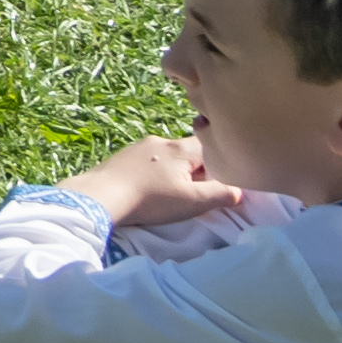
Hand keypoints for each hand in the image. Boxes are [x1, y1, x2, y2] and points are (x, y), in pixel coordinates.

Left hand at [69, 133, 244, 236]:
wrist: (101, 195)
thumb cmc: (152, 199)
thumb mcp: (194, 201)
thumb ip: (222, 194)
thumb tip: (240, 190)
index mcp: (181, 148)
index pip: (211, 147)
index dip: (221, 163)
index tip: (222, 180)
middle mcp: (160, 141)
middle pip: (189, 151)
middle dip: (197, 169)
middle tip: (198, 191)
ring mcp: (138, 146)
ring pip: (168, 157)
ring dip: (175, 172)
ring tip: (173, 193)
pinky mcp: (122, 157)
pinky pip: (149, 162)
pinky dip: (156, 174)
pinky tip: (151, 189)